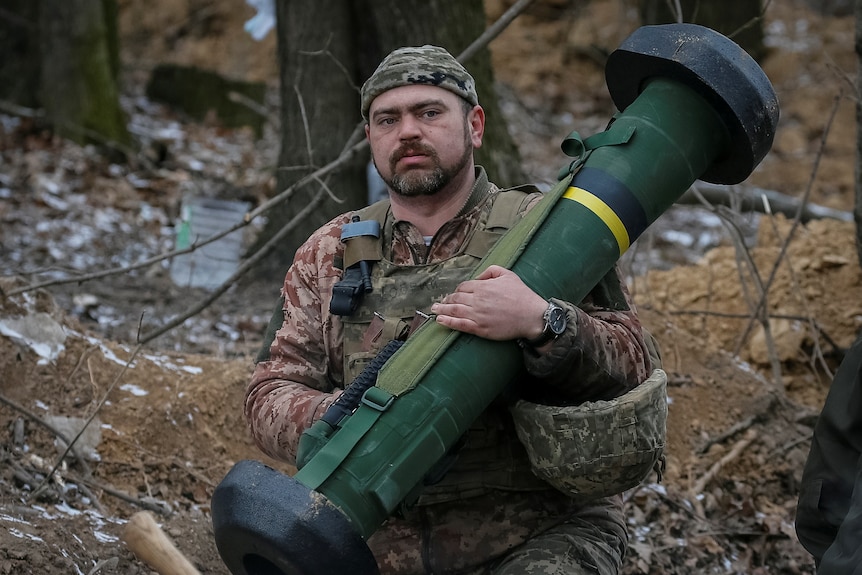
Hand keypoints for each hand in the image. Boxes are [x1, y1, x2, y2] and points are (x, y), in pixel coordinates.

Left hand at [430, 265, 547, 340]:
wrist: (532, 316)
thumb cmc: (522, 295)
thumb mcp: (508, 274)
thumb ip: (491, 271)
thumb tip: (478, 277)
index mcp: (483, 286)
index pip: (463, 286)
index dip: (457, 290)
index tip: (455, 294)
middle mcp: (478, 300)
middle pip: (456, 298)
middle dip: (446, 299)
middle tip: (439, 302)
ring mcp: (478, 315)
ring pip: (454, 310)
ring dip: (442, 309)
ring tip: (434, 310)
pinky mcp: (480, 328)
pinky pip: (460, 324)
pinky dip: (448, 322)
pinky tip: (440, 320)